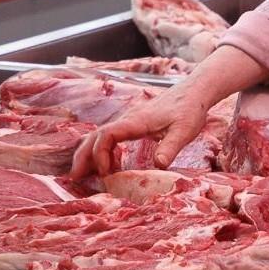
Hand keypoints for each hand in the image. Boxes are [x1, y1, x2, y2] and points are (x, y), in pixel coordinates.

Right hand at [70, 82, 215, 178]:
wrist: (194, 92)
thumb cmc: (190, 109)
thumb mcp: (184, 131)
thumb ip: (170, 147)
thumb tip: (158, 166)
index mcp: (136, 121)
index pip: (107, 134)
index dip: (100, 153)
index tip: (105, 172)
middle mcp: (127, 119)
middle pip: (95, 135)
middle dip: (83, 156)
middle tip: (74, 177)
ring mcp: (128, 121)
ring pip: (99, 135)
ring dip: (88, 153)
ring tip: (82, 173)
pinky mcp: (133, 124)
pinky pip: (109, 136)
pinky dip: (101, 150)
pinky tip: (106, 164)